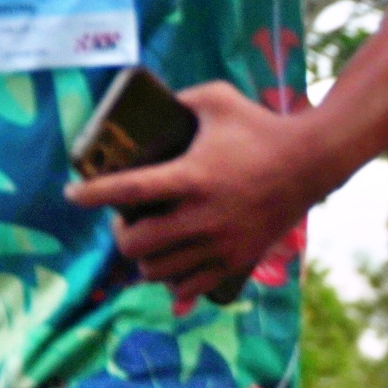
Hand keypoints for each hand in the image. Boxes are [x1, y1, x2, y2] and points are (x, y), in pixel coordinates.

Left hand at [65, 83, 336, 304]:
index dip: (89, 195)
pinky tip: (173, 273)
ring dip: (145, 258)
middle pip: (134, 244)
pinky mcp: (238, 257)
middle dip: (120, 233)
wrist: (315, 160)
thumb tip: (151, 105)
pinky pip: (191, 288)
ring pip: (157, 270)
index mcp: (191, 176)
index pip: (125, 191)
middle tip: (126, 220)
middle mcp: (202, 215)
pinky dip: (175, 284)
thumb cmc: (263, 125)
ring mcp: (221, 241)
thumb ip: (181, 100)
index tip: (73, 194)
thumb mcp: (218, 99)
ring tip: (150, 244)